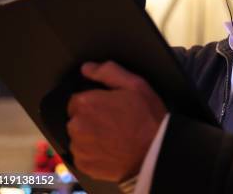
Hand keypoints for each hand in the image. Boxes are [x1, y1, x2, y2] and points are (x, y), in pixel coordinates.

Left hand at [67, 61, 166, 181]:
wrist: (156, 152)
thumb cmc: (147, 117)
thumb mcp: (135, 85)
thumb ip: (109, 72)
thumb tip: (87, 68)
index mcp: (86, 103)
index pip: (78, 99)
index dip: (95, 102)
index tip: (109, 107)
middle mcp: (76, 125)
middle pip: (76, 118)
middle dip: (91, 119)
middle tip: (114, 122)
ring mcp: (79, 147)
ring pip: (78, 137)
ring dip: (90, 136)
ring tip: (114, 137)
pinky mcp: (84, 165)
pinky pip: (82, 155)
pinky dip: (93, 153)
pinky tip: (111, 149)